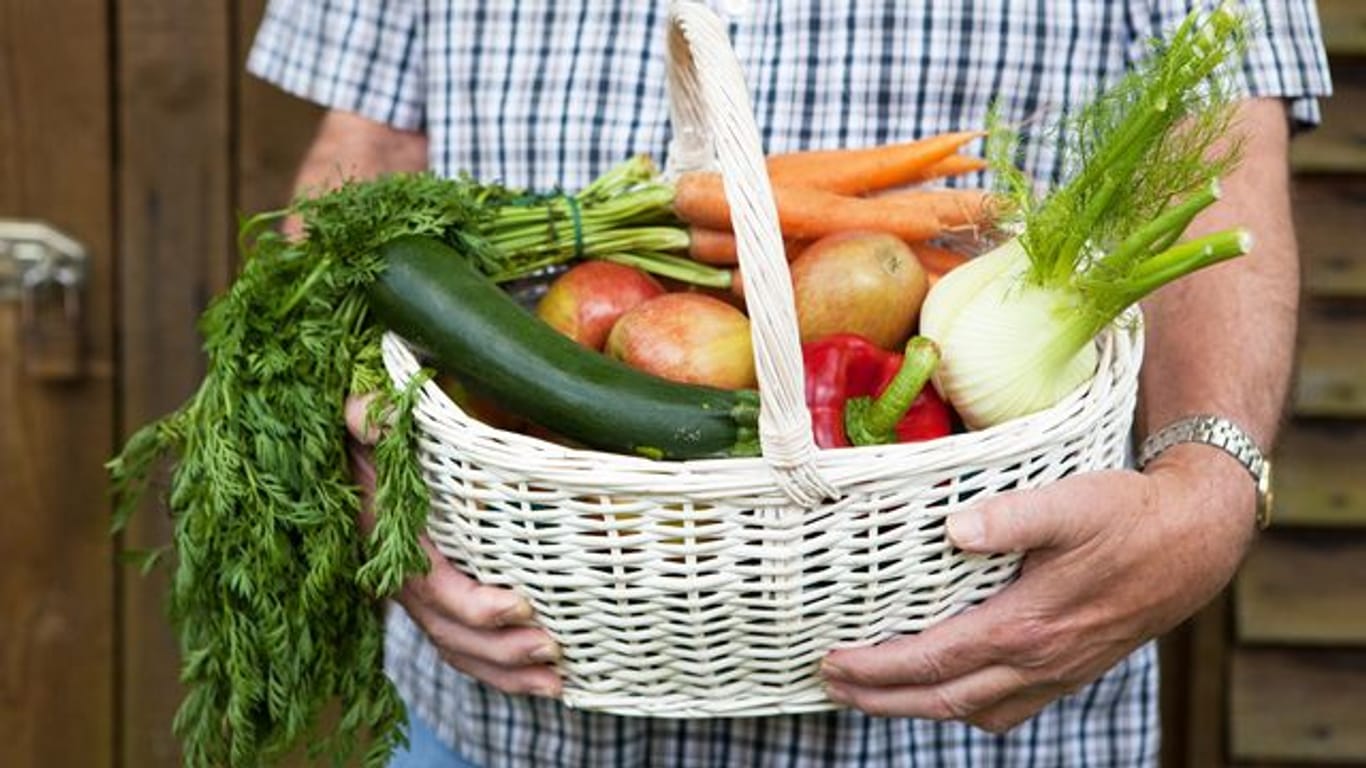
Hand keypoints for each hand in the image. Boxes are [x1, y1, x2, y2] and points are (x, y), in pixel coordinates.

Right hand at [346, 396, 562, 697]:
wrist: (337, 459)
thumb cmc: (362, 437)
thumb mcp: (359, 418)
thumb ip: (368, 415)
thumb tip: (380, 413)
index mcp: (388, 542)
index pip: (433, 587)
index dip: (475, 605)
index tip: (520, 605)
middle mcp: (399, 578)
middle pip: (451, 632)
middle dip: (501, 651)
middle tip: (553, 652)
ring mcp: (414, 595)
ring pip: (456, 648)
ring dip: (504, 672)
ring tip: (556, 683)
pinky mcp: (429, 599)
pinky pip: (457, 644)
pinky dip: (493, 668)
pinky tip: (535, 679)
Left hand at [820, 445, 1256, 731]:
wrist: (1196, 541)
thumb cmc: (1129, 516)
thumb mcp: (1069, 503)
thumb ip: (1010, 517)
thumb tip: (951, 530)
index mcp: (1027, 626)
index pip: (932, 659)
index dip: (877, 666)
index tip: (831, 659)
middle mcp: (1038, 662)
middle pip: (941, 698)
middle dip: (880, 698)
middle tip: (830, 684)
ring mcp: (1056, 673)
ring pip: (971, 710)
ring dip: (917, 706)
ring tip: (873, 692)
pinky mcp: (1069, 670)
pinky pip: (1005, 709)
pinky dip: (964, 706)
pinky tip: (947, 691)